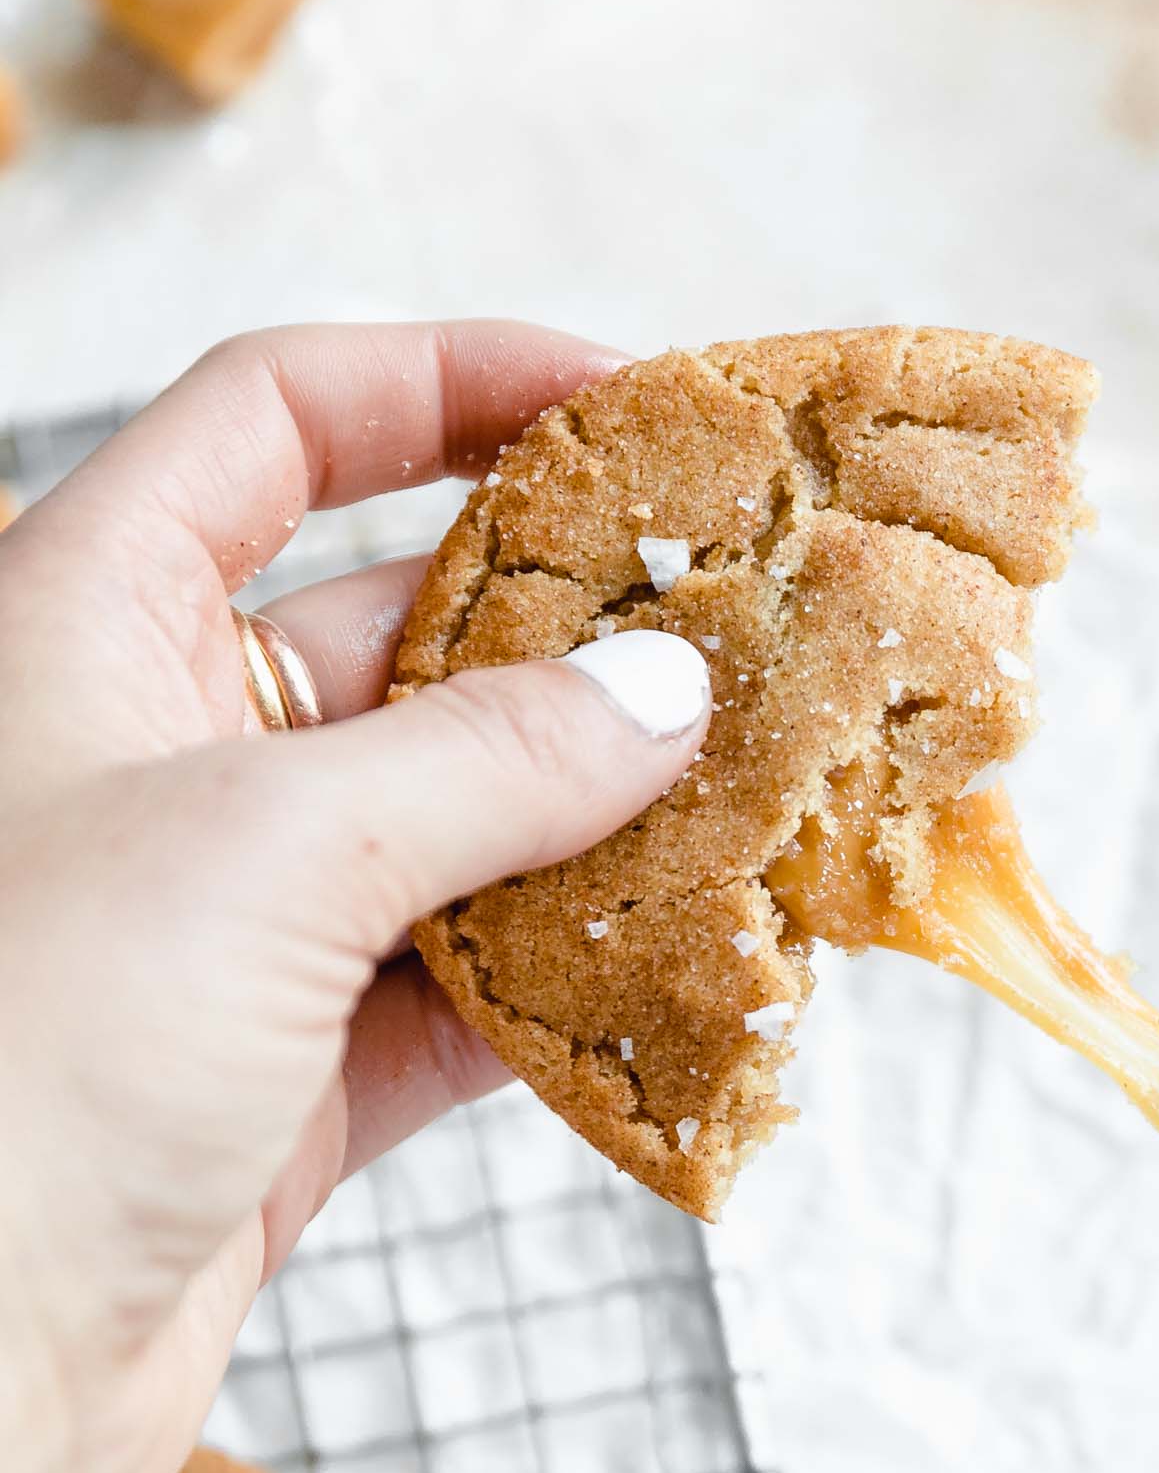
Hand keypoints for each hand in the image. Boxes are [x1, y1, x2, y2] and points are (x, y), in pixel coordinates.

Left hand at [0, 322, 711, 1472]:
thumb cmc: (16, 1066)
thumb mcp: (268, 850)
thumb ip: (492, 760)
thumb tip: (666, 689)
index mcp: (79, 620)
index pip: (276, 420)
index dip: (450, 380)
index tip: (628, 400)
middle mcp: (145, 755)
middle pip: (397, 624)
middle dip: (577, 622)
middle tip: (757, 623)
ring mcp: (216, 930)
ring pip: (451, 822)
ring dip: (603, 813)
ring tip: (770, 790)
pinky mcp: (272, 1093)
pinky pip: (460, 996)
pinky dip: (573, 981)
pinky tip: (694, 967)